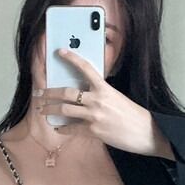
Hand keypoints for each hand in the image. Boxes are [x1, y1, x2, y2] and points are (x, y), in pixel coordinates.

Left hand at [36, 48, 163, 155]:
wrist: (145, 132)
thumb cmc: (132, 115)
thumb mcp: (117, 98)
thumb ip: (100, 95)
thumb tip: (83, 96)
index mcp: (104, 88)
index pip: (86, 68)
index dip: (72, 59)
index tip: (60, 52)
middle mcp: (97, 100)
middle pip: (66, 92)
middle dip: (49, 93)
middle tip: (39, 93)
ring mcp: (94, 116)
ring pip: (64, 110)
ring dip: (50, 110)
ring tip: (42, 111)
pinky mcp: (94, 131)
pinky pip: (72, 128)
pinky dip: (63, 129)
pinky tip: (58, 128)